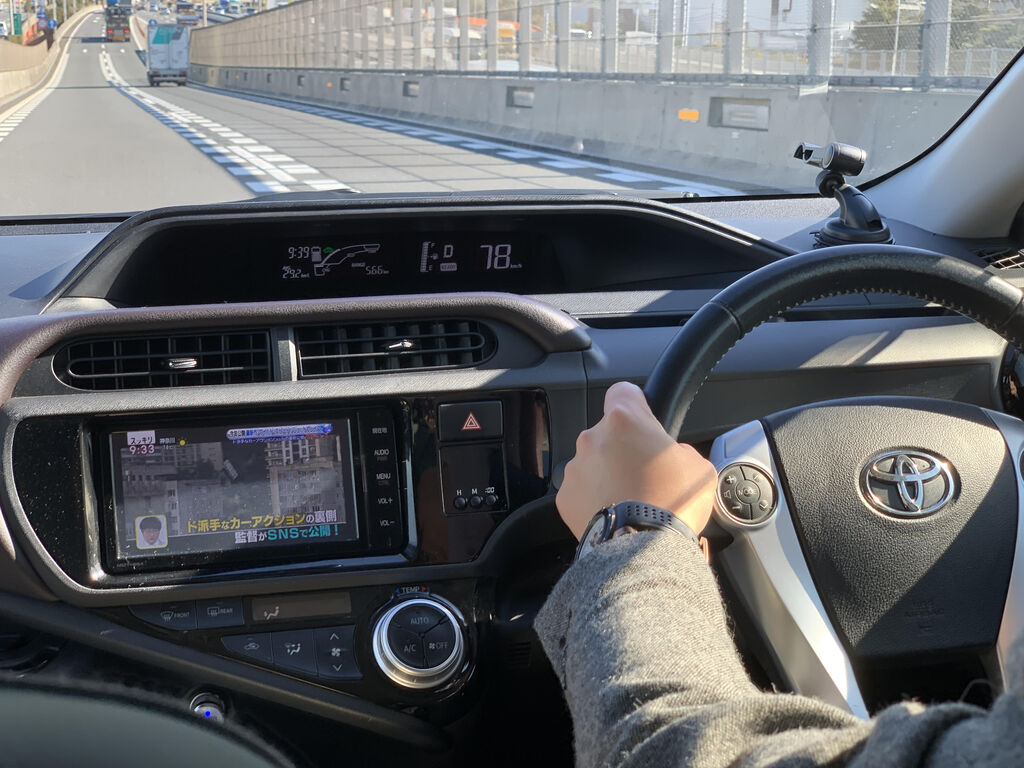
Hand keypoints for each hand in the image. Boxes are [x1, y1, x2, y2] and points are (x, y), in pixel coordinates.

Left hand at [556, 381, 716, 539]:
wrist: (642, 547)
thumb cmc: (672, 503)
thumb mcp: (698, 466)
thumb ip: (680, 450)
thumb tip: (672, 455)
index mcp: (625, 420)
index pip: (623, 392)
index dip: (635, 403)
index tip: (643, 418)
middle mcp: (593, 438)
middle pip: (608, 433)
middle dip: (623, 448)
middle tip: (645, 472)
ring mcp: (575, 467)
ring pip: (593, 462)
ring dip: (608, 474)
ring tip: (630, 499)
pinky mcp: (565, 496)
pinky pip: (581, 490)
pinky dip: (594, 499)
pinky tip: (614, 514)